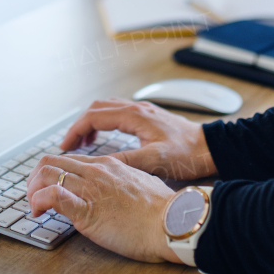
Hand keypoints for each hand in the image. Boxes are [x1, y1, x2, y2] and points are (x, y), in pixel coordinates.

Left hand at [26, 153, 178, 261]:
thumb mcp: (143, 184)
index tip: (48, 185)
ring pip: (46, 174)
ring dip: (32, 189)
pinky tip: (38, 211)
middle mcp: (96, 172)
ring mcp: (90, 188)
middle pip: (51, 162)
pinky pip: (52, 195)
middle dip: (35, 178)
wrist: (172, 223)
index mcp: (109, 165)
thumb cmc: (163, 210)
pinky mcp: (86, 209)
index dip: (53, 172)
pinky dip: (38, 201)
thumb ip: (127, 182)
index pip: (70, 160)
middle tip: (34, 194)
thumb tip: (120, 189)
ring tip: (33, 204)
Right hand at [59, 98, 217, 180]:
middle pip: (97, 109)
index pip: (94, 116)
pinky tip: (106, 136)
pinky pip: (118, 112)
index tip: (65, 147)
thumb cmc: (187, 154)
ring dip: (92, 122)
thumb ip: (126, 161)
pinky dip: (105, 122)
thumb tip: (99, 164)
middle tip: (69, 145)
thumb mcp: (154, 161)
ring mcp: (143, 111)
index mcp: (134, 116)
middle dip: (80, 125)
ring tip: (84, 142)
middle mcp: (137, 109)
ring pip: (107, 108)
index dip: (76, 131)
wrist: (209, 148)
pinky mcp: (148, 117)